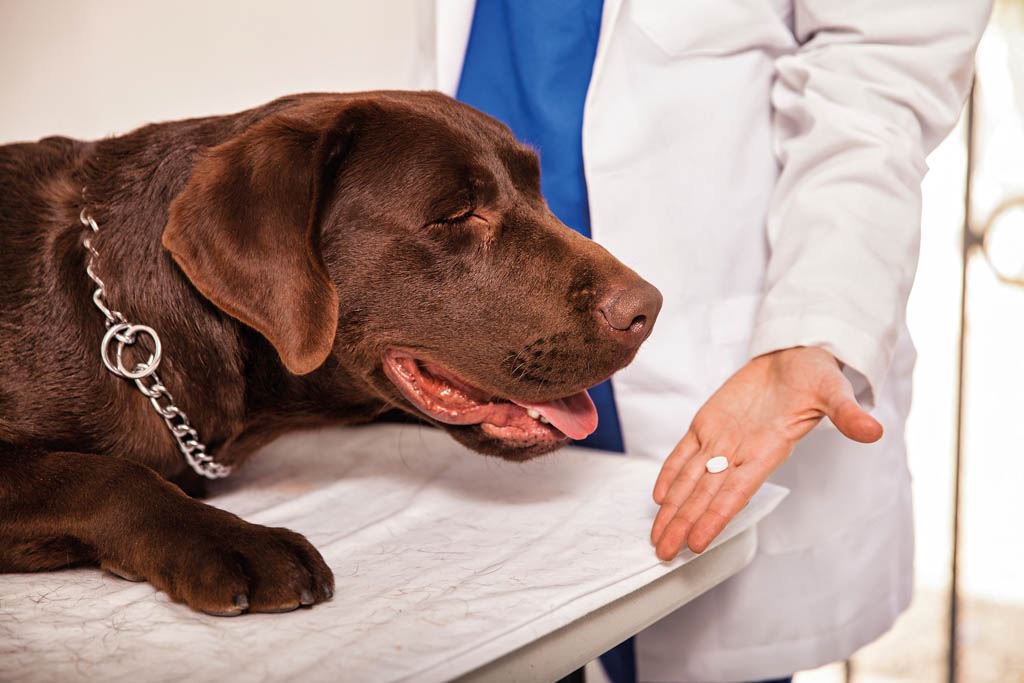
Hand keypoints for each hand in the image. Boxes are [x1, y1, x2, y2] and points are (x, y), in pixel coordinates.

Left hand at [650, 346, 882, 559]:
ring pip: (691, 480)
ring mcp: (722, 439)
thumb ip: (847, 413)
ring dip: (673, 508)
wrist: (795, 356)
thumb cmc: (815, 375)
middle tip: (663, 552)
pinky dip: (671, 472)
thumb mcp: (834, 390)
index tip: (696, 543)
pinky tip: (659, 495)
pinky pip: (685, 453)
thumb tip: (873, 430)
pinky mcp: (708, 423)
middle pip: (706, 495)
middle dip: (683, 523)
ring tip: (658, 536)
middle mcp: (741, 452)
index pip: (735, 493)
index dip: (714, 518)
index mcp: (767, 450)